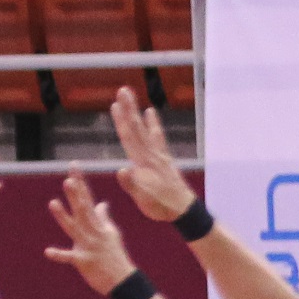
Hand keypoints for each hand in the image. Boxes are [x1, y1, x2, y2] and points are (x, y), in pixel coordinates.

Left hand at [44, 172, 139, 297]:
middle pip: (83, 209)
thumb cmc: (114, 256)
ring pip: (74, 228)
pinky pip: (69, 257)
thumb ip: (103, 218)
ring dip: (63, 216)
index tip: (73, 166)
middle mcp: (94, 232)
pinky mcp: (84, 261)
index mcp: (98, 224)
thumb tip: (101, 203)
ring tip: (52, 203)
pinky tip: (47, 251)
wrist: (122, 280)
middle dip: (75, 194)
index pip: (87, 198)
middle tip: (68, 178)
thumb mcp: (111, 234)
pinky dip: (59, 254)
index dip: (80, 182)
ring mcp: (89, 246)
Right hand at [110, 87, 194, 223]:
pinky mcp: (163, 157)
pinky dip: (153, 123)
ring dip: (137, 113)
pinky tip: (150, 113)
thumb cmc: (161, 206)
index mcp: (143, 164)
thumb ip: (133, 184)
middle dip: (129, 109)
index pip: (130, 138)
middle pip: (137, 128)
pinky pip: (157, 136)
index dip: (122, 121)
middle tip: (123, 91)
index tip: (115, 104)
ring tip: (132, 98)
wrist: (183, 208)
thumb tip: (121, 170)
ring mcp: (158, 154)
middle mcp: (151, 155)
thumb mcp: (144, 199)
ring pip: (145, 129)